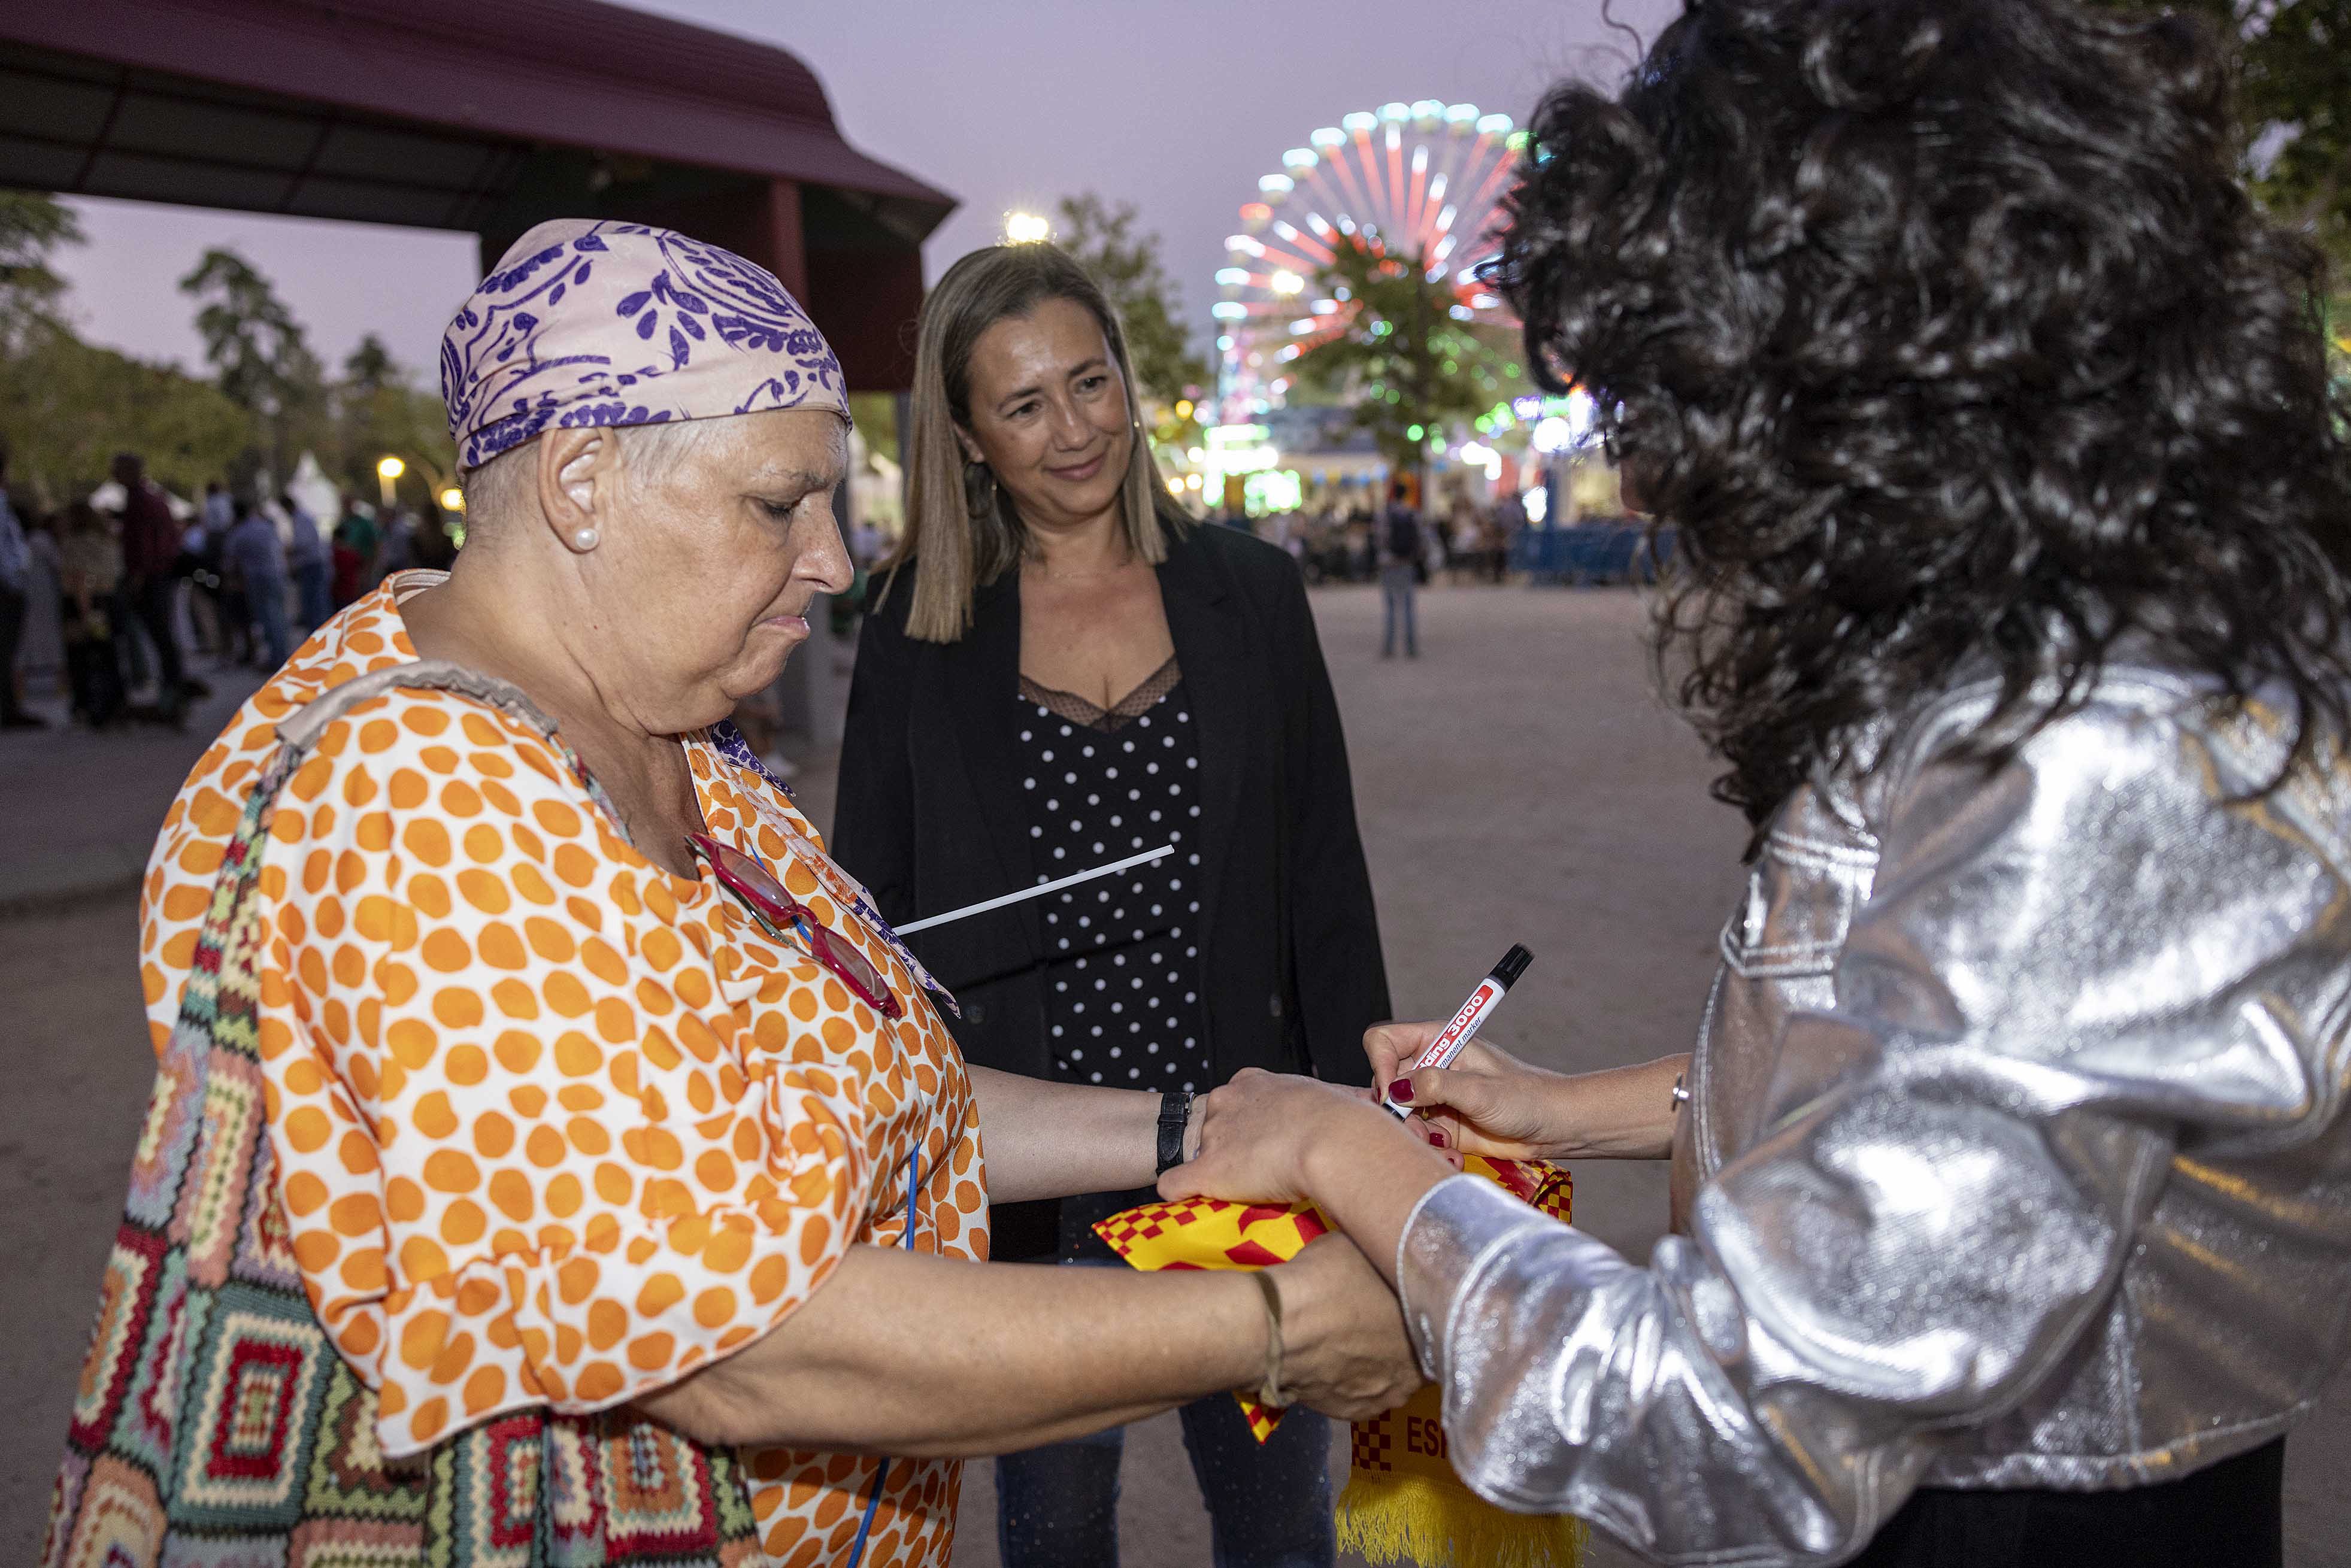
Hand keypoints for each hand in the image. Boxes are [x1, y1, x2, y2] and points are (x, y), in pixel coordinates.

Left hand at [1159, 1068, 1418, 1206]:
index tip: (1266, 1142)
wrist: (1334, 1142)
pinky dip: (1178, 1191)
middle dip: (1227, 1143)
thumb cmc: (1346, 1122)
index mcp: (1257, 1082)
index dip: (1249, 1122)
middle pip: (1213, 1121)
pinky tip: (1185, 1201)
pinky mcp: (1206, 1169)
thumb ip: (1334, 1112)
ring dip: (1210, 1170)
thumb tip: (1380, 1121)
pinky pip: (1173, 1182)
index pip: (1237, 1096)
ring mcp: (1214, 1135)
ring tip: (1235, 1192)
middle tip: (1254, 1169)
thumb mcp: (1337, 1102)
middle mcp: (1228, 1102)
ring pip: (1195, 1150)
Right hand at [1262, 1235, 1422, 1420]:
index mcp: (1429, 1333)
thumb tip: (1386, 1254)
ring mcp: (1381, 1400)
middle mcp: (1414, 1376)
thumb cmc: (1329, 1281)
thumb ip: (1384, 1261)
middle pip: (1415, 1355)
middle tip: (1375, 1316)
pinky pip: (1357, 1393)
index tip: (1404, 1298)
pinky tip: (1332, 1358)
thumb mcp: (1364, 1249)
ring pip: (1386, 1377)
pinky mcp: (1350, 1415)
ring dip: (1376, 1362)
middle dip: (1399, 1339)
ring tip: (1349, 1338)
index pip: (1438, 1323)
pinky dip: (1349, 1378)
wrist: (1277, 1329)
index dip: (1420, 1309)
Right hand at [1365, 1022, 1567, 1161]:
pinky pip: (1417, 1136)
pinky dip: (1428, 1148)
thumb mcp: (1480, 1090)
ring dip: (1413, 1134)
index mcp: (1438, 1041)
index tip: (1393, 1092)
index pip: (1384, 1041)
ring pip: (1397, 1115)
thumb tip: (1396, 1089)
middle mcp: (1431, 1067)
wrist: (1553, 1128)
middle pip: (1384, 1083)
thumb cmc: (1526, 1098)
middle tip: (1419, 1129)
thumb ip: (1436, 1085)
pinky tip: (1453, 1153)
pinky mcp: (1441, 1124)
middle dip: (1395, 1110)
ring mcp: (1434, 1097)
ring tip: (1441, 1145)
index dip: (1380, 1063)